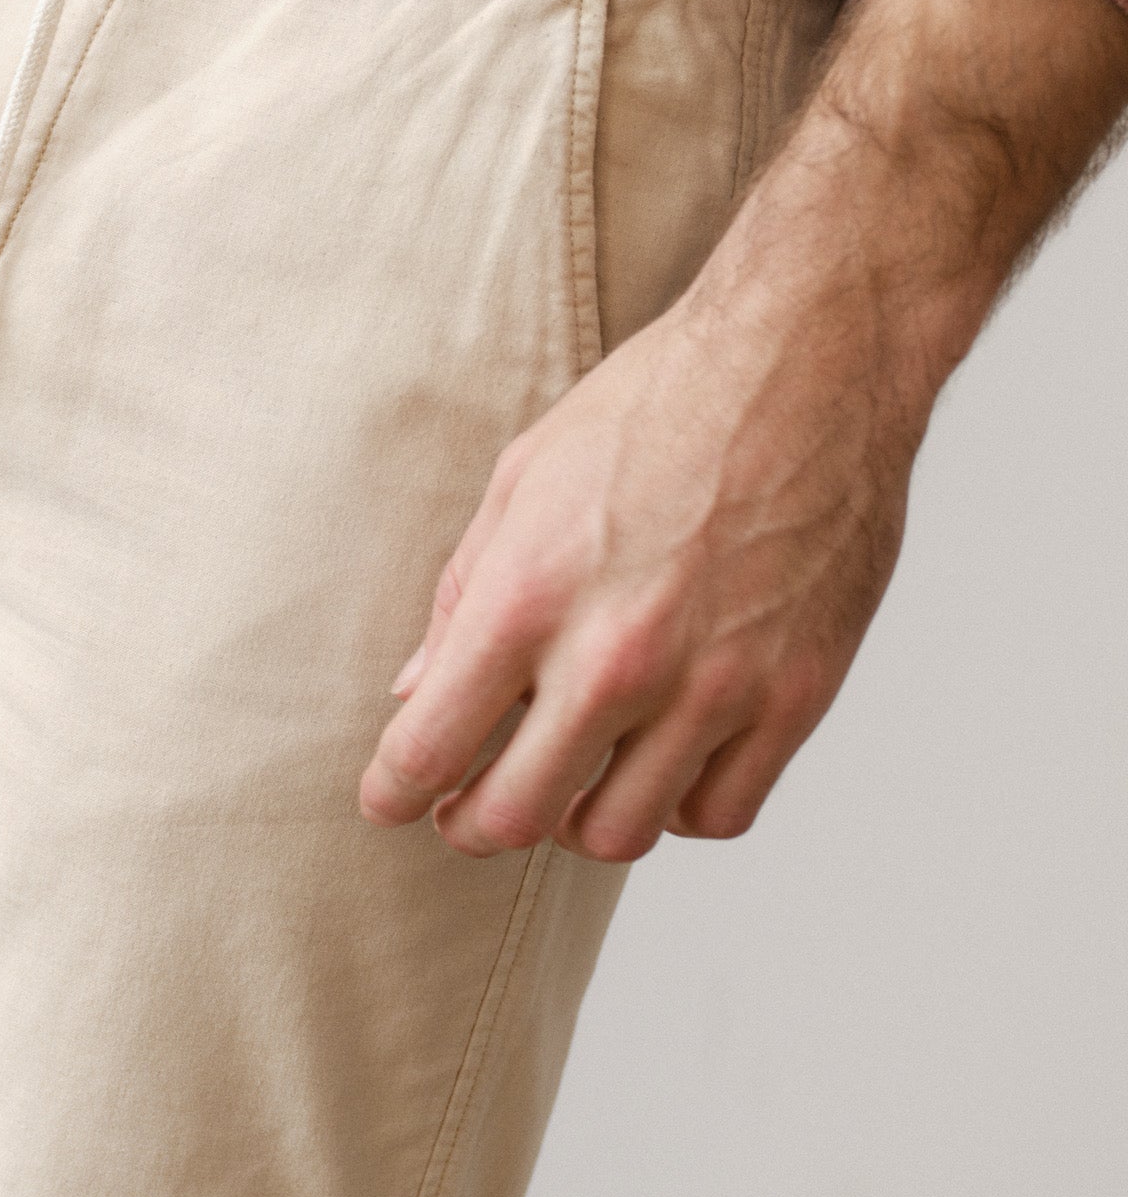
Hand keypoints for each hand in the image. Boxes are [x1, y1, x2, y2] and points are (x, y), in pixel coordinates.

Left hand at [361, 0, 1127, 862]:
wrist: (806, 361)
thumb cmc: (654, 405)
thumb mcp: (524, 477)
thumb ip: (463, 596)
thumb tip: (417, 694)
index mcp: (530, 594)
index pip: (431, 747)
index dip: (395, 791)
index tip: (390, 800)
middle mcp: (617, 655)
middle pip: (517, 816)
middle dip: (472, 825)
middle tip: (465, 809)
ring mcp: (713, 686)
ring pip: (618, 834)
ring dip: (575, 819)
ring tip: (568, 775)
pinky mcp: (794, 696)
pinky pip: (717, 813)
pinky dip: (677, 805)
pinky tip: (659, 758)